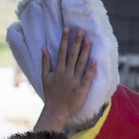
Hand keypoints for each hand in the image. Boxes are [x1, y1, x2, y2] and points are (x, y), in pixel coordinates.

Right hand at [6, 0, 118, 130]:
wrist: (56, 110)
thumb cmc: (51, 94)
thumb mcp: (45, 77)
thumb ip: (45, 62)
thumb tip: (43, 48)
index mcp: (58, 70)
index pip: (62, 52)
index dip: (65, 40)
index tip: (68, 29)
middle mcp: (66, 74)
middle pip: (72, 55)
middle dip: (76, 42)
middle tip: (81, 30)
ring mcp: (75, 81)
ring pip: (81, 64)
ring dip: (85, 52)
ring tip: (89, 40)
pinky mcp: (82, 89)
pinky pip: (87, 78)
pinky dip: (91, 70)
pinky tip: (95, 60)